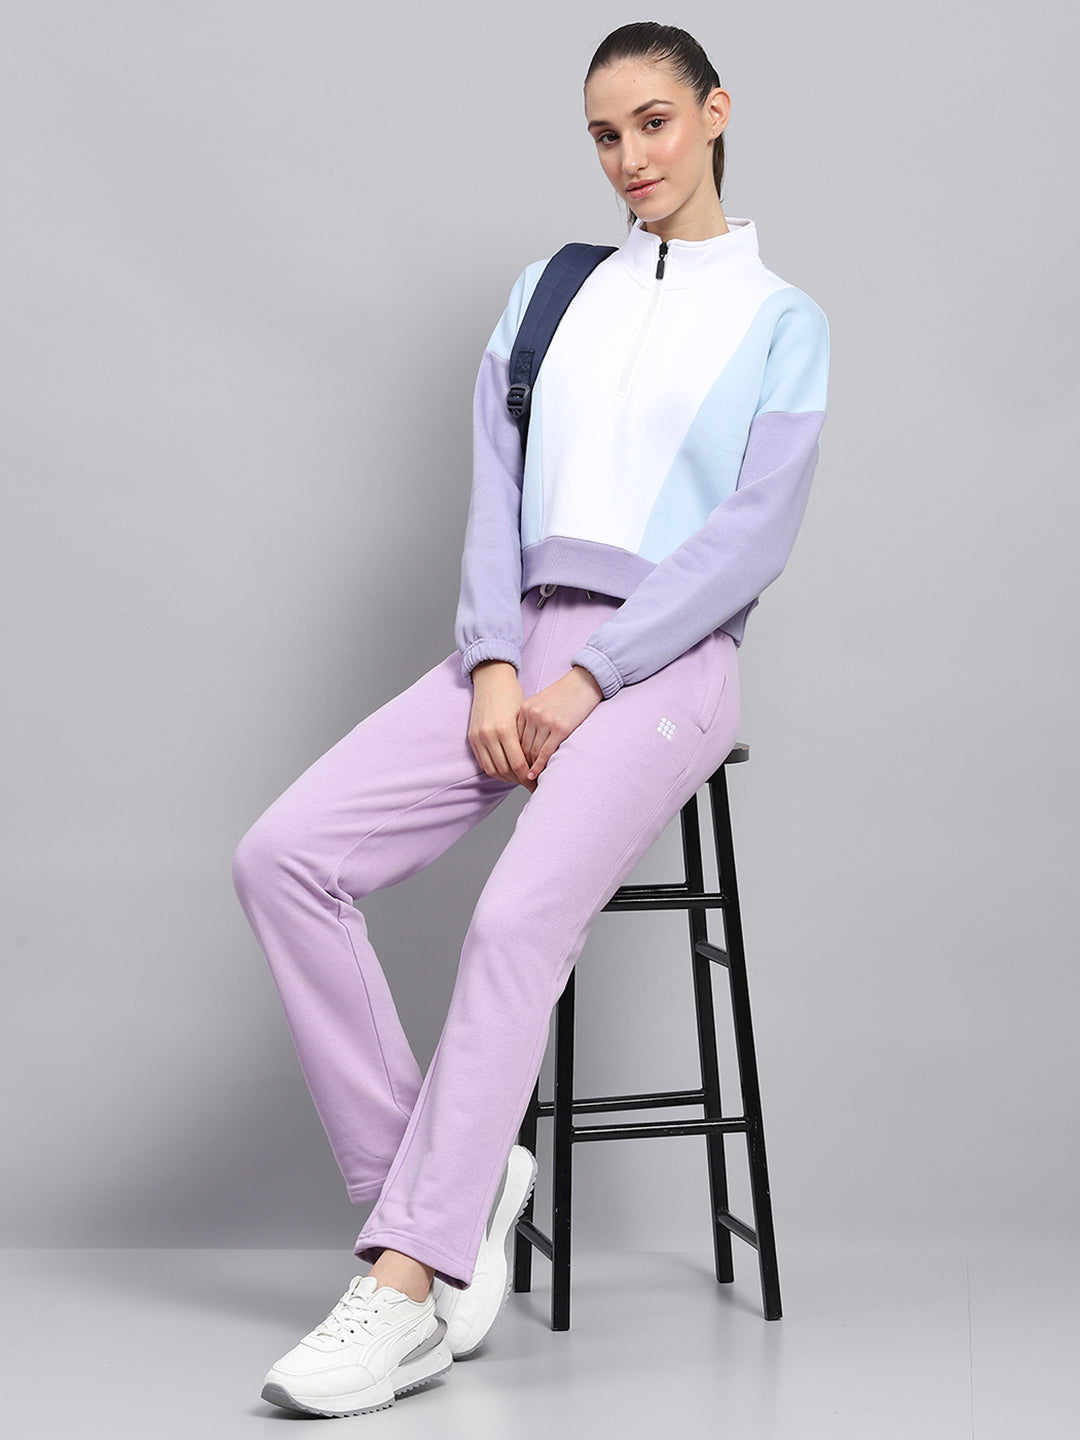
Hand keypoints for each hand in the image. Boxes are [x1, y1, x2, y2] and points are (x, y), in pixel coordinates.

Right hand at [468, 661, 537, 790]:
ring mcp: (478, 737)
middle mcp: (489, 735)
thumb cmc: (512, 696)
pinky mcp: (472, 737)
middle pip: (505, 770)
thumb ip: (526, 741)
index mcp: (505, 729)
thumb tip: (535, 765)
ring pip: (492, 769)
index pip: (518, 764)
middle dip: (518, 779)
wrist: (491, 680)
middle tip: (530, 783)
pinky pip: (482, 762)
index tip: (536, 782)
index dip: (528, 777)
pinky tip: (505, 770)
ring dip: (506, 777)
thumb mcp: (523, 717)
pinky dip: (494, 770)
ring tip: (518, 778)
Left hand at [517, 665, 603, 781]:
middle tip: (520, 779)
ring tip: (529, 781)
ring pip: (532, 752)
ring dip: (530, 768)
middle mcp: (532, 714)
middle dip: (521, 764)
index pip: (514, 738)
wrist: (585, 680)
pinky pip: (545, 752)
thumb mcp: (541, 702)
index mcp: (525, 708)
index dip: (514, 755)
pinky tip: (535, 775)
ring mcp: (545, 721)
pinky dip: (539, 766)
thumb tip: (524, 744)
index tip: (515, 767)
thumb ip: (530, 719)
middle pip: (521, 747)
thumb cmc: (565, 693)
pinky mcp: (560, 728)